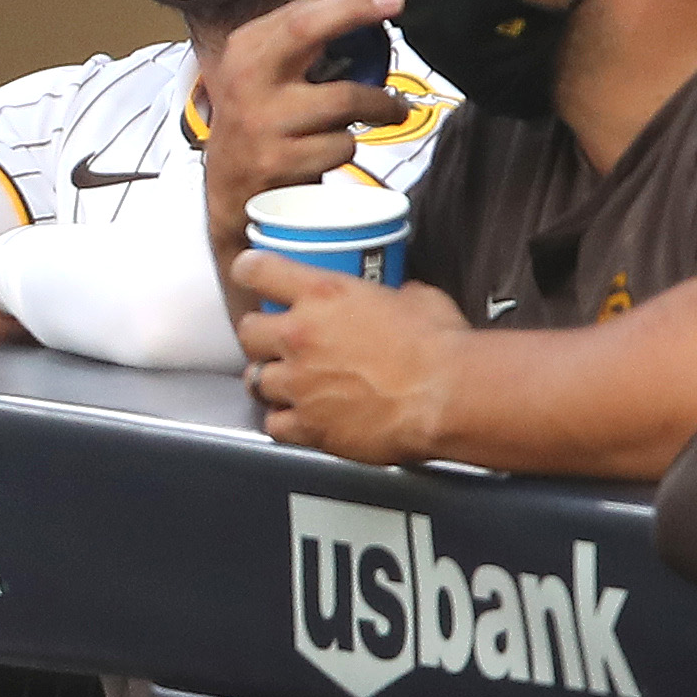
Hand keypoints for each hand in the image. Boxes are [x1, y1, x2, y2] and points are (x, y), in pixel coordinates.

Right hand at [197, 0, 408, 242]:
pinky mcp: (279, 162)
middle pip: (305, 31)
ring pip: (344, 100)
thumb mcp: (266, 74)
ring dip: (378, 106)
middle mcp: (246, 80)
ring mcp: (261, 122)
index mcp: (246, 51)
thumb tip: (368, 2)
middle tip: (400, 2)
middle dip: (355, 11)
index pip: (299, 13)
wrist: (228, 190)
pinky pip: (342, 145)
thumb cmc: (261, 120)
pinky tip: (330, 149)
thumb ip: (304, 42)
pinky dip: (347, 146)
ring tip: (389, 110)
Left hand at [235, 257, 469, 463]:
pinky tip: (300, 419)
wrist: (448, 395)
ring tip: (289, 384)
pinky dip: (283, 422)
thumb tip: (397, 298)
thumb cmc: (440, 347)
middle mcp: (301, 336)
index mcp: (324, 295)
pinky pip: (274, 425)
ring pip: (254, 381)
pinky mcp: (309, 426)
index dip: (249, 271)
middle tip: (277, 341)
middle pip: (248, 332)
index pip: (258, 271)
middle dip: (260, 337)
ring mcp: (300, 383)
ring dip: (269, 381)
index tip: (249, 274)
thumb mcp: (416, 298)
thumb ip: (392, 295)